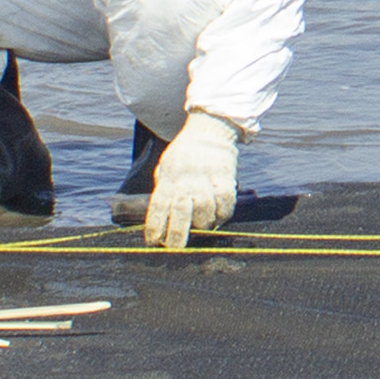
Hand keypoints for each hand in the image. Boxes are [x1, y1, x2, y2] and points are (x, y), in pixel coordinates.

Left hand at [141, 112, 238, 250]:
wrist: (209, 129)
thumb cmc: (183, 154)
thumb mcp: (166, 168)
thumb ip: (164, 191)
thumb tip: (161, 222)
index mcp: (169, 178)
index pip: (158, 206)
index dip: (155, 227)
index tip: (153, 243)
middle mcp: (186, 179)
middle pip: (181, 212)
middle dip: (177, 235)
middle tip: (176, 249)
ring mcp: (207, 178)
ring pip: (205, 210)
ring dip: (202, 225)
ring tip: (200, 228)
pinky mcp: (226, 177)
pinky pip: (226, 203)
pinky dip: (222, 215)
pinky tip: (217, 217)